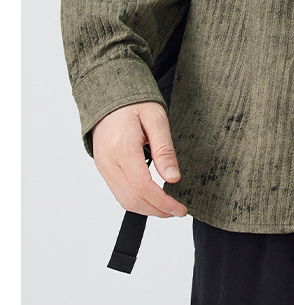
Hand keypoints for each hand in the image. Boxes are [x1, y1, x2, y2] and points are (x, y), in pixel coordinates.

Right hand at [91, 101, 187, 218]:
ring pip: (124, 199)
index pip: (142, 187)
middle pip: (132, 199)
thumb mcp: (156, 119)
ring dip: (147, 209)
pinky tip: (151, 197)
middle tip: (177, 211)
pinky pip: (118, 192)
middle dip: (157, 210)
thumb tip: (173, 178)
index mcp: (122, 148)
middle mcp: (108, 161)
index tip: (180, 209)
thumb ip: (164, 150)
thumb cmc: (134, 102)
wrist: (109, 93)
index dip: (163, 202)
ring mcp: (103, 166)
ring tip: (167, 207)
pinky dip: (136, 200)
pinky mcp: (103, 167)